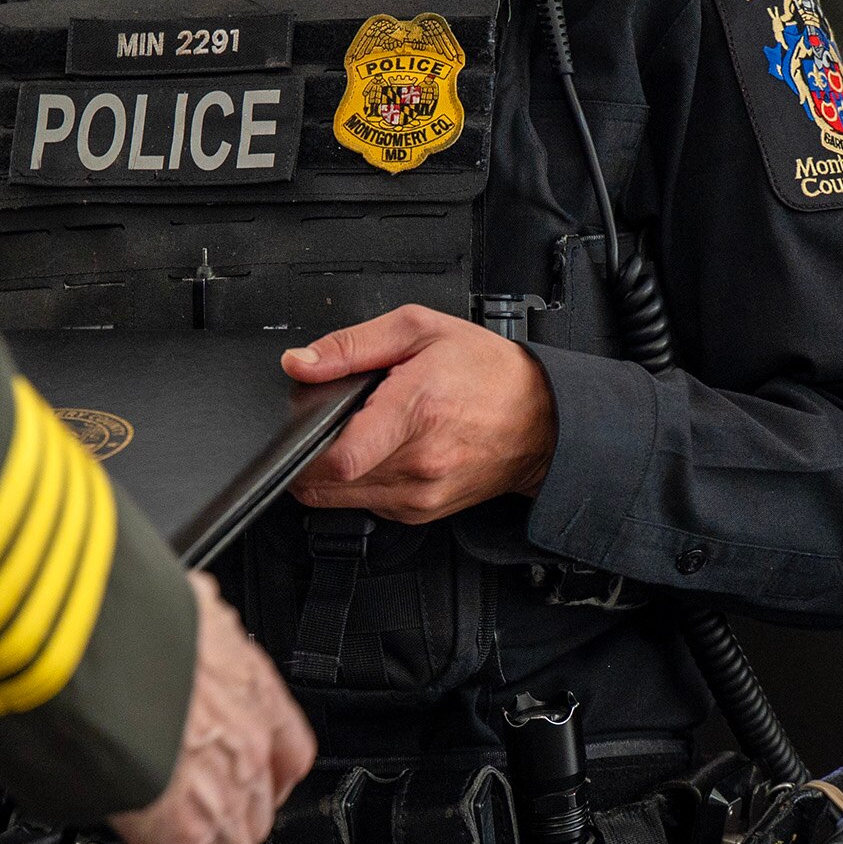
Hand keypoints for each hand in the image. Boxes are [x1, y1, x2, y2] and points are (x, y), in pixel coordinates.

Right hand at [103, 570, 314, 843]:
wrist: (83, 633)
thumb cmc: (116, 611)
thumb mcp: (173, 605)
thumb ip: (183, 622)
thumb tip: (175, 606)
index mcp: (249, 684)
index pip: (288, 755)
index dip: (263, 782)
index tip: (239, 789)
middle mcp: (246, 742)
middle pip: (256, 816)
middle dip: (218, 828)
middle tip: (179, 829)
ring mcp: (219, 792)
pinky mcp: (176, 832)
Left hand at [283, 305, 557, 525]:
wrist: (542, 419)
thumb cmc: (487, 372)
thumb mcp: (419, 330)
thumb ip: (351, 345)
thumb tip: (299, 362)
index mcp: (415, 411)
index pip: (337, 458)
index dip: (302, 448)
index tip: (301, 426)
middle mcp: (417, 463)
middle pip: (327, 482)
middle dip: (309, 455)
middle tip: (325, 424)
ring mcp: (419, 495)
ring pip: (338, 500)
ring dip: (330, 473)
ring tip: (356, 436)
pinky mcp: (420, 514)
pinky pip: (365, 506)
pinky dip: (357, 484)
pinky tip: (378, 454)